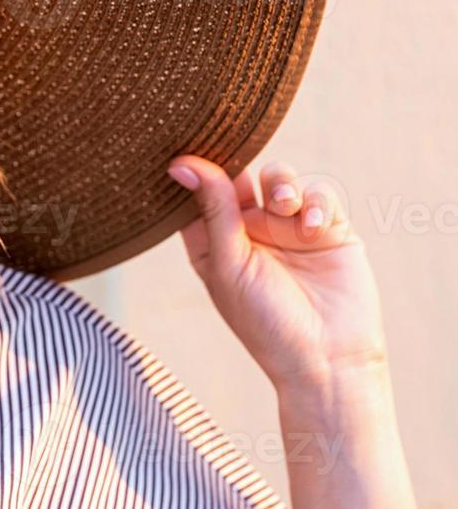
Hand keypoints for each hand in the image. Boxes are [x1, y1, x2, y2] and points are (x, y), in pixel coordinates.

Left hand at [167, 155, 387, 392]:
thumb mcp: (229, 264)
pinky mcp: (329, 228)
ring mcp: (290, 226)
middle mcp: (250, 227)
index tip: (189, 150)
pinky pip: (320, 193)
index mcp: (215, 237)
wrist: (327, 360)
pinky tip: (313, 225)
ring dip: (282, 183)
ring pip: (280, 176)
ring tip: (285, 206)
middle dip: (243, 167)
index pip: (199, 190)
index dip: (196, 168)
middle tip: (245, 177)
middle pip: (240, 174)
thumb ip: (213, 210)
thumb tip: (182, 164)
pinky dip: (316, 201)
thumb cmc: (265, 321)